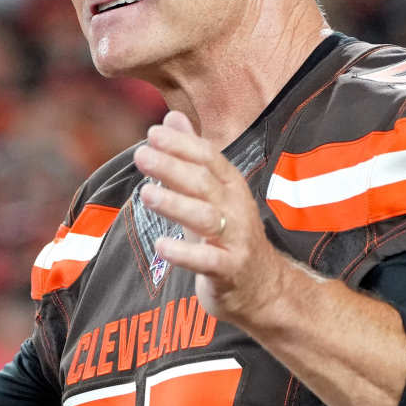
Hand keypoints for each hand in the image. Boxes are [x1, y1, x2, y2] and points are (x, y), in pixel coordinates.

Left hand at [133, 111, 284, 324]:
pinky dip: (184, 253)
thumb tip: (170, 118)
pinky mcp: (230, 270)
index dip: (182, 144)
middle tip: (141, 155)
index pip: (209, 157)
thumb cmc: (230, 235)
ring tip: (146, 193)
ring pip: (205, 217)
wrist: (264, 288)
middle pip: (204, 183)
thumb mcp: (212, 193)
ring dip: (175, 204)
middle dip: (172, 167)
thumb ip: (190, 157)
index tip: (153, 133)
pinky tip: (161, 245)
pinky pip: (208, 260)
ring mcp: (235, 239)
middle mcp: (236, 208)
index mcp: (231, 186)